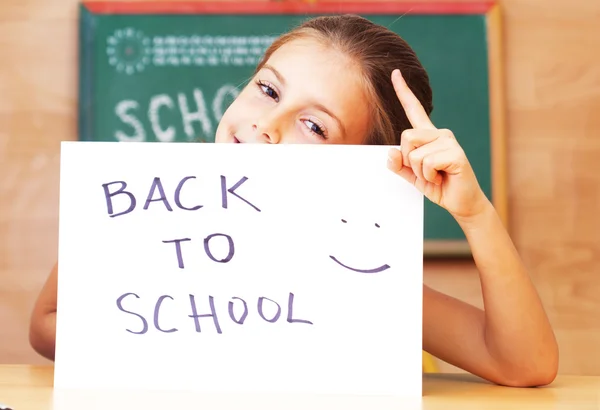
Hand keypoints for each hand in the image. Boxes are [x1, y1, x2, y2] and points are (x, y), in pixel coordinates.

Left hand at [387, 69, 488, 221]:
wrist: (461, 203)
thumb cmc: (440, 186)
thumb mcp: (413, 176)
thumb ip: (399, 164)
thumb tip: (390, 152)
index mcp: (429, 136)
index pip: (414, 110)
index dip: (403, 92)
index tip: (395, 73)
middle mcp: (440, 134)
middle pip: (405, 137)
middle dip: (408, 161)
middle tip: (426, 172)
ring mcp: (449, 142)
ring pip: (414, 153)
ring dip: (420, 172)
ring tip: (435, 176)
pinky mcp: (456, 154)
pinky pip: (427, 163)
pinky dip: (429, 176)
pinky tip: (442, 178)